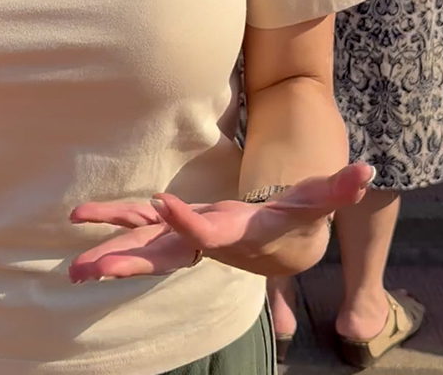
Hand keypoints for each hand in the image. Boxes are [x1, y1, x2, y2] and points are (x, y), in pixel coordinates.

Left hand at [67, 163, 371, 281]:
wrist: (281, 247)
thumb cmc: (299, 219)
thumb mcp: (319, 200)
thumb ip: (339, 188)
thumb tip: (368, 171)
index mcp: (235, 234)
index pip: (208, 231)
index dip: (185, 221)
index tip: (160, 202)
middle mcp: (205, 241)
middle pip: (164, 255)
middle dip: (128, 262)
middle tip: (91, 270)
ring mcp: (187, 236)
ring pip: (143, 246)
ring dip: (109, 253)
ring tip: (74, 269)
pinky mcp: (176, 225)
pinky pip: (139, 224)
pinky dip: (113, 219)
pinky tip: (81, 216)